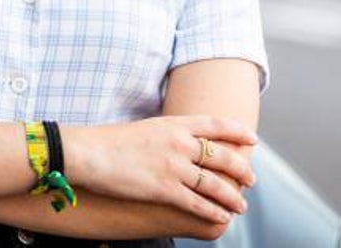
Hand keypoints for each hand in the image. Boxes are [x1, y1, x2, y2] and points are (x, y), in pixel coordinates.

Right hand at [64, 116, 256, 224]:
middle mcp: (179, 142)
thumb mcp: (146, 129)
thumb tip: (182, 142)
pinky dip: (213, 211)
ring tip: (241, 204)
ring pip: (215, 183)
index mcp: (174, 124)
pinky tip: (222, 217)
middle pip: (222, 156)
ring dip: (232, 196)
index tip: (252, 139)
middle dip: (241, 169)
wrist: (87, 153)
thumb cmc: (109, 141)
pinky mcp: (164, 188)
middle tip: (251, 179)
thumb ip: (168, 134)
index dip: (238, 131)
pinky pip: (197, 202)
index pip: (216, 125)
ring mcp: (174, 166)